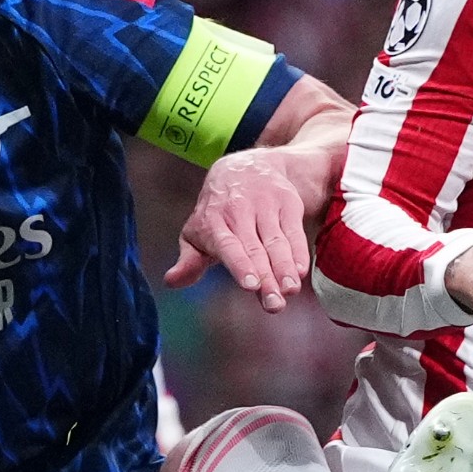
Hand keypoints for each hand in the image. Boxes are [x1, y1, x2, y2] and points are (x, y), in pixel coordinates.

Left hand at [167, 142, 330, 306]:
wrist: (246, 166)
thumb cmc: (217, 211)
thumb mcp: (197, 231)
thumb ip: (188, 261)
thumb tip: (171, 281)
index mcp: (214, 221)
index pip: (228, 245)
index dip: (240, 264)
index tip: (250, 285)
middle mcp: (240, 211)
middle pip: (255, 249)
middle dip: (266, 278)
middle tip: (274, 305)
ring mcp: (265, 206)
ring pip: (276, 241)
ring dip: (285, 268)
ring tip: (289, 291)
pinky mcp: (287, 203)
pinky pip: (294, 231)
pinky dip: (299, 251)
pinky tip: (300, 271)